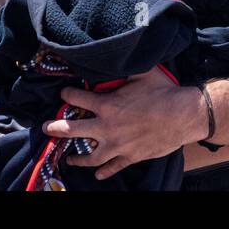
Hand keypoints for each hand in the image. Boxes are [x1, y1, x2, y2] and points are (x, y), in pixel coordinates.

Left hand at [42, 69, 206, 179]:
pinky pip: (113, 167)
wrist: (183, 116)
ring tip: (69, 158)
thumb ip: (124, 68)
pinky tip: (98, 173)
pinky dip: (104, 171)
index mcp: (107, 105)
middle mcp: (107, 127)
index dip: (67, 93)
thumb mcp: (142, 73)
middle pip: (73, 129)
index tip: (63, 92)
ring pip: (90, 156)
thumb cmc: (163, 92)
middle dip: (56, 128)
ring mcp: (118, 145)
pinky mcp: (131, 156)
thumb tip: (116, 54)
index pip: (78, 97)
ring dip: (77, 157)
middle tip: (46, 128)